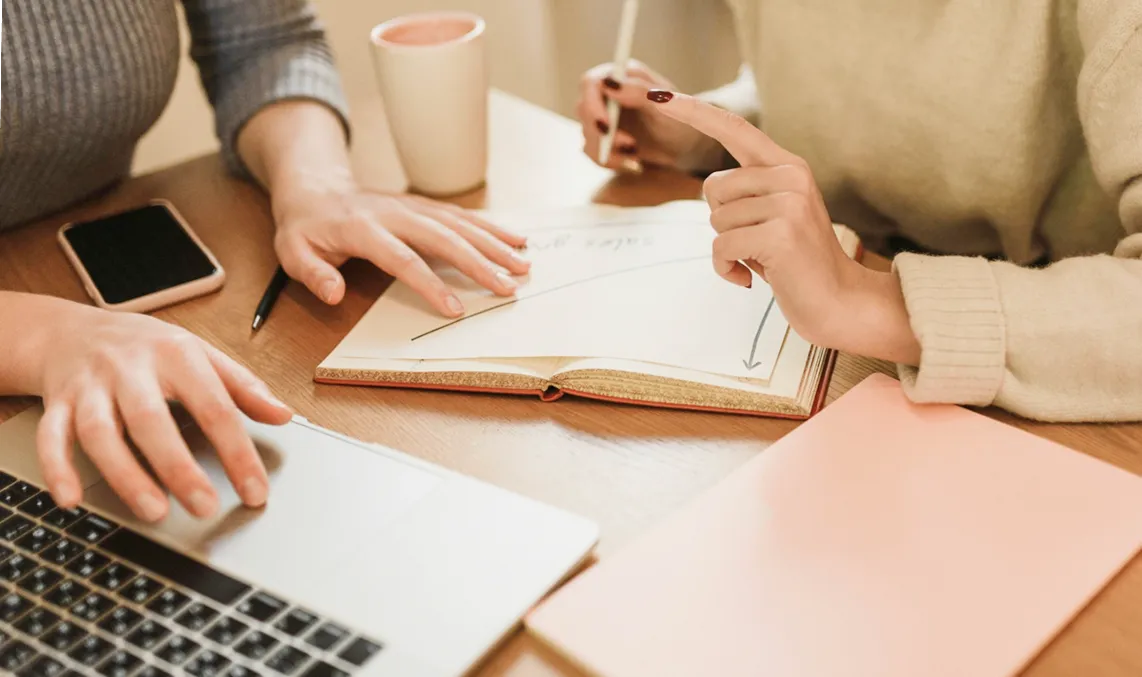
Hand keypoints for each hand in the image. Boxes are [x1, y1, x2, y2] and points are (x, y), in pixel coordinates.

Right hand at [33, 304, 292, 521]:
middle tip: (204, 506)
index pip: (214, 406)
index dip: (237, 453)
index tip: (255, 491)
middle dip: (178, 467)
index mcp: (176, 355)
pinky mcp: (57, 404)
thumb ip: (243, 387)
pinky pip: (52, 437)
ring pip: (101, 432)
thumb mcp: (201, 354)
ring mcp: (90, 387)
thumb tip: (284, 414)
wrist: (72, 330)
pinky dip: (58, 469)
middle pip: (152, 420)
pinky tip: (71, 500)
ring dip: (126, 475)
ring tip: (155, 511)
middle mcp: (130, 369)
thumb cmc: (147, 347)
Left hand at [271, 171, 529, 316]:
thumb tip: (334, 295)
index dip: (430, 284)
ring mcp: (413, 205)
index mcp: (362, 228)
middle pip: (443, 237)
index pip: (402, 258)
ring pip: (459, 222)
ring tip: (524, 264)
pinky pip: (461, 214)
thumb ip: (312, 273)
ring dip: (494, 243)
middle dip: (479, 263)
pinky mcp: (424, 204)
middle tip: (509, 288)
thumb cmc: (305, 227)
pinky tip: (517, 239)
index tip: (455, 310)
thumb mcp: (292, 252)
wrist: (315, 186)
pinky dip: (491, 226)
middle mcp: (394, 212)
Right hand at [577, 60, 705, 171]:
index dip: (593, 105)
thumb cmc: (680, 120)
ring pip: (586, 134)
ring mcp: (603, 116)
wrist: (684, 146)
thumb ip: (638, 91)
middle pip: (584, 110)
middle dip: (603, 133)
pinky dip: (610, 160)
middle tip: (630, 146)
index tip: (606, 126)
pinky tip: (631, 162)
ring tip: (635, 155)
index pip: (591, 83)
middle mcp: (608, 93)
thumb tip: (610, 83)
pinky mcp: (603, 137)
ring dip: (608, 150)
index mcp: (623, 76)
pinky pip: (592, 151)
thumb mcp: (664, 105)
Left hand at [645, 90, 920, 363]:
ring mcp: (788, 204)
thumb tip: (710, 186)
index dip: (694, 111)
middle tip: (756, 242)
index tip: (660, 95)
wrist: (838, 301)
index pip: (734, 129)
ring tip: (760, 259)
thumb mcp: (774, 216)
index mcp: (788, 167)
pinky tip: (749, 278)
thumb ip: (748, 192)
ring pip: (715, 219)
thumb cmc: (796, 262)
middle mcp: (791, 177)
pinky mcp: (780, 234)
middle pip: (713, 186)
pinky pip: (721, 247)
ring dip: (727, 247)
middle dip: (722, 221)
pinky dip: (725, 267)